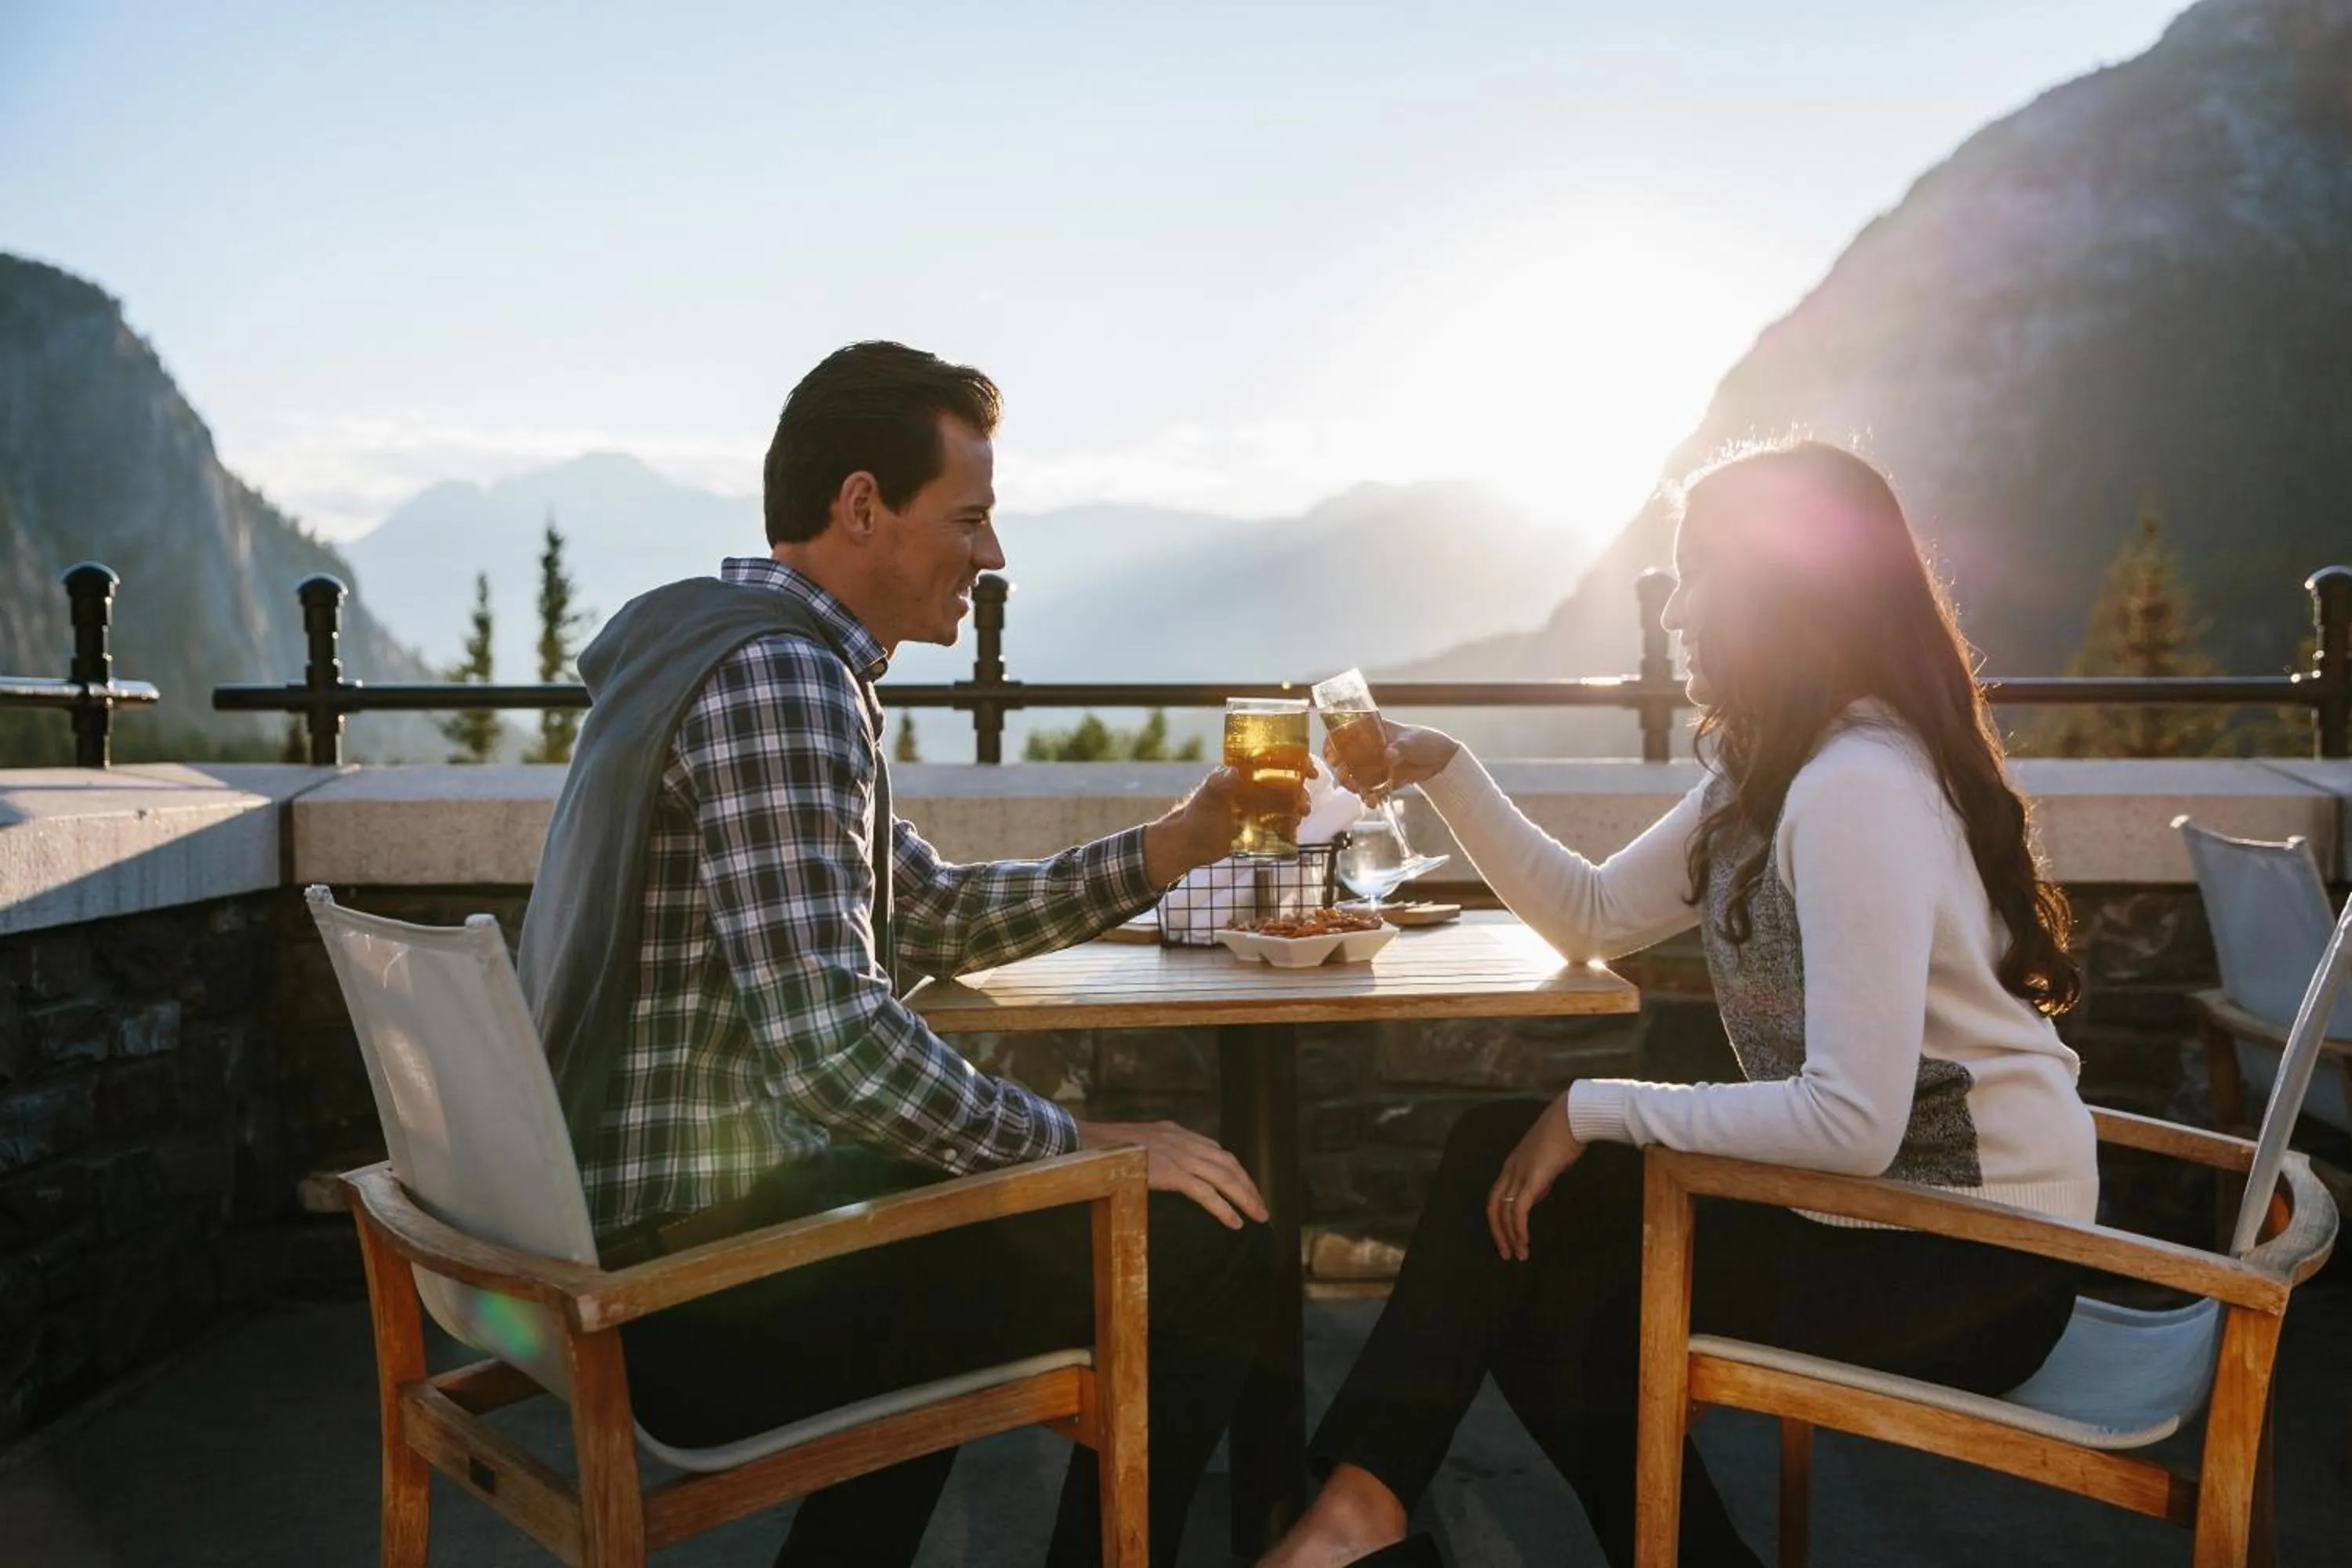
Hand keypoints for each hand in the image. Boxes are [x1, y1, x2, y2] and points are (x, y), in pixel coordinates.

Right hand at [1075, 1118, 1269, 1228]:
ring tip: (1258, 1215)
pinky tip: (1235, 1222)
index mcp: (1173, 1132)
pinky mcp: (1171, 1172)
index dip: (1233, 1169)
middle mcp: (1181, 1140)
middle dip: (1247, 1184)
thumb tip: (1153, 1170)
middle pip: (1226, 1162)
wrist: (1084, 1141)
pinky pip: (1205, 1193)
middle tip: (1261, 1205)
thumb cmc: (1099, 1146)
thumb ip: (1150, 1153)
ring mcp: (1177, 1154)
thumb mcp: (1133, 1143)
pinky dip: (1223, 1208)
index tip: (1244, 1185)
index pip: (1214, 1149)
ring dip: (1244, 1197)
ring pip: (1223, 1177)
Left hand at [1141, 762, 1312, 887]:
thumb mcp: (1206, 798)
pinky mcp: (1256, 824)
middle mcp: (1251, 787)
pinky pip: (1278, 820)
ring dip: (1298, 805)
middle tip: (1305, 804)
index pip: (1272, 760)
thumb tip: (1233, 772)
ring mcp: (1255, 806)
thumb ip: (1218, 784)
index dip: (1295, 762)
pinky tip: (1295, 827)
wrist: (1188, 844)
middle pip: (1284, 782)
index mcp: (1242, 773)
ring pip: (1284, 801)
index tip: (1310, 771)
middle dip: (1300, 789)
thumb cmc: (1195, 816)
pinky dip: (1289, 822)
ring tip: (1302, 816)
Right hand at [1323, 720, 1460, 796]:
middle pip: (1344, 760)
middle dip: (1341, 772)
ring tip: (1363, 795)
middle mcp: (1368, 749)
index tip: (1331, 755)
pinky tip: (1373, 802)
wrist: (1441, 760)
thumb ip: (1400, 747)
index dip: (1332, 744)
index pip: (1343, 734)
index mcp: (1371, 731)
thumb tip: (1388, 755)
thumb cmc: (1425, 741)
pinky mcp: (1382, 781)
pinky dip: (1369, 797)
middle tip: (1347, 779)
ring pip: (1354, 777)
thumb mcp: (1412, 741)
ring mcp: (1373, 765)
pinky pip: (1369, 790)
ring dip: (1354, 787)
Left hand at [1485, 1096, 1584, 1260]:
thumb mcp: (1546, 1161)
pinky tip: (1524, 1242)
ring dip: (1511, 1236)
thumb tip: (1536, 1195)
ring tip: (1519, 1254)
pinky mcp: (1531, 1179)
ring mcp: (1518, 1174)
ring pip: (1505, 1212)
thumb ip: (1538, 1179)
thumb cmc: (1564, 1136)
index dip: (1499, 1219)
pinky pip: (1519, 1210)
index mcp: (1512, 1166)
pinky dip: (1519, 1229)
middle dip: (1498, 1233)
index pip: (1497, 1197)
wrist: (1572, 1119)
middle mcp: (1509, 1171)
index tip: (1507, 1237)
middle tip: (1506, 1254)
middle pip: (1493, 1207)